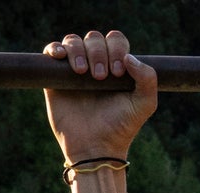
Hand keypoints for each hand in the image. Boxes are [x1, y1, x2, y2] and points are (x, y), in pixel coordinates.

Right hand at [42, 29, 156, 163]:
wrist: (96, 148)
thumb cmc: (121, 127)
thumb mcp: (144, 104)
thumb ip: (148, 78)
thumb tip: (129, 56)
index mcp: (116, 66)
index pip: (115, 40)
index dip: (116, 49)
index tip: (117, 73)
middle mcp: (95, 64)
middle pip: (94, 38)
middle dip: (98, 53)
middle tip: (100, 78)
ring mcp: (74, 70)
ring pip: (73, 41)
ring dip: (78, 51)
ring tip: (82, 72)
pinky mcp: (55, 79)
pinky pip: (51, 51)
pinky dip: (54, 48)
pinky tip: (59, 56)